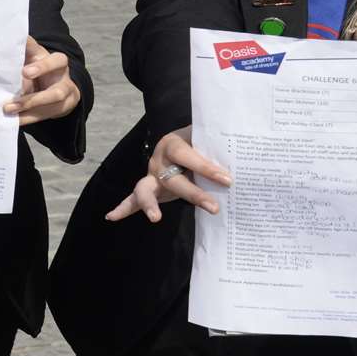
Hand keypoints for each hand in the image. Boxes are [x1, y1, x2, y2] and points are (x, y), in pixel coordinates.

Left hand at [3, 36, 78, 124]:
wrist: (57, 83)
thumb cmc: (40, 65)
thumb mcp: (34, 55)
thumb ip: (25, 48)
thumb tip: (9, 36)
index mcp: (58, 62)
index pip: (55, 61)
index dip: (42, 67)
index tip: (24, 72)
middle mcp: (63, 79)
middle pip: (56, 90)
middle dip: (36, 96)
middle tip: (15, 95)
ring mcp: (64, 95)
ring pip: (52, 102)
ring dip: (29, 106)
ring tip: (8, 109)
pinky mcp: (59, 109)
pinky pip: (44, 115)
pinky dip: (28, 118)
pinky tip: (13, 120)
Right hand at [105, 126, 232, 223]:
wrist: (179, 138)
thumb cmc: (197, 140)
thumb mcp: (205, 138)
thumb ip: (218, 147)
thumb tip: (244, 158)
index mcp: (173, 144)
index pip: (189, 156)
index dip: (206, 167)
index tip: (226, 180)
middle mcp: (158, 160)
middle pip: (172, 179)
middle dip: (193, 194)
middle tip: (213, 207)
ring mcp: (150, 175)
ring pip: (146, 189)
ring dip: (150, 204)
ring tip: (155, 218)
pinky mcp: (148, 187)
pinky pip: (132, 198)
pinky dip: (122, 208)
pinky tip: (111, 217)